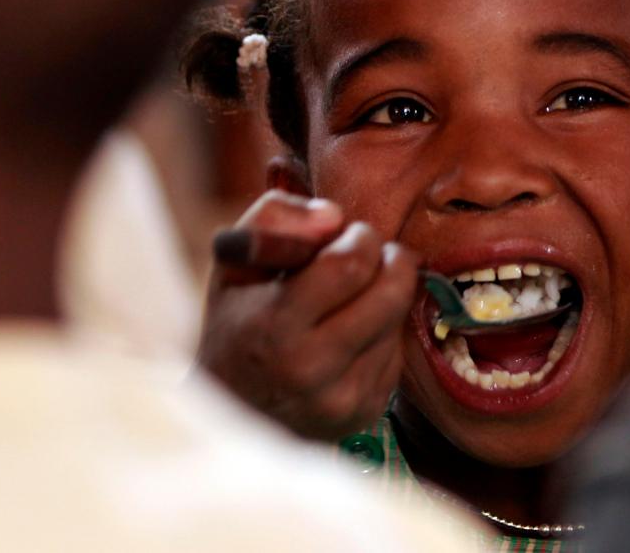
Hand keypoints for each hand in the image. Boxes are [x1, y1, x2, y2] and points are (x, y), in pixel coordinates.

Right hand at [198, 190, 417, 440]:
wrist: (231, 412)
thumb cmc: (235, 323)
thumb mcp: (234, 261)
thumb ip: (276, 217)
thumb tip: (335, 217)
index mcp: (275, 327)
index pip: (350, 265)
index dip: (361, 238)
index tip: (351, 234)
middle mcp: (312, 370)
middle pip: (390, 293)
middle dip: (392, 260)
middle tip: (373, 254)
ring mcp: (342, 398)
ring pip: (398, 321)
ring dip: (388, 295)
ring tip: (356, 294)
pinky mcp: (365, 413)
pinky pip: (397, 353)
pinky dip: (383, 332)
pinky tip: (354, 333)